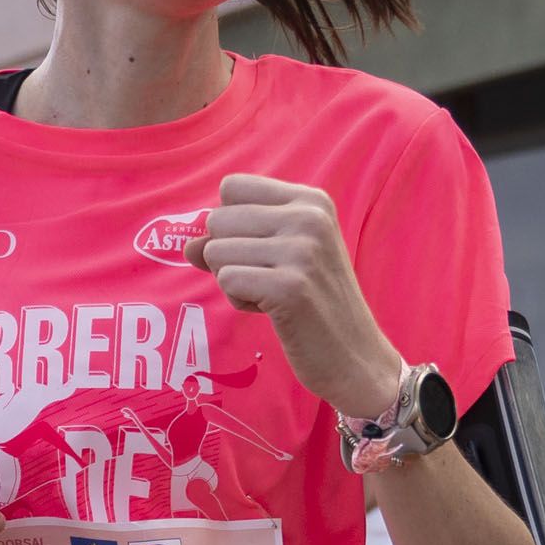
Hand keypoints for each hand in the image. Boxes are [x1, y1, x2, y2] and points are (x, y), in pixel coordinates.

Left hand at [191, 174, 400, 417]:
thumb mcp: (281, 257)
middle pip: (218, 220)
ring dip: (233, 282)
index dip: (231, 224)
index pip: (232, 187)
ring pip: (216, 252)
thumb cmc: (315, 304)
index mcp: (311, 200)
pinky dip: (240, 301)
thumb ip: (234, 240)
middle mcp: (309, 217)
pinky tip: (272, 310)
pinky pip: (227, 281)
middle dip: (229, 256)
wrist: (356, 356)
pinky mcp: (290, 287)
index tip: (262, 251)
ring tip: (272, 295)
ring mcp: (302, 251)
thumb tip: (189, 246)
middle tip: (269, 279)